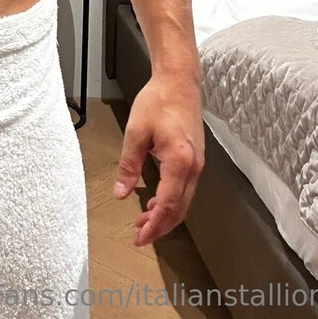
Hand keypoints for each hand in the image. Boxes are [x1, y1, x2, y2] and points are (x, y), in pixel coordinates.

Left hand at [112, 72, 204, 246]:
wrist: (179, 82)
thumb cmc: (158, 100)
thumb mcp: (136, 132)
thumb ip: (128, 164)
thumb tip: (121, 192)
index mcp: (179, 161)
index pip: (167, 205)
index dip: (154, 225)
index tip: (140, 236)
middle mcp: (193, 167)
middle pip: (179, 209)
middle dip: (160, 226)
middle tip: (141, 235)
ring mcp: (197, 164)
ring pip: (184, 201)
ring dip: (166, 215)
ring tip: (144, 221)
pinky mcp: (195, 159)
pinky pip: (185, 188)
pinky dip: (172, 201)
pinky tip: (156, 201)